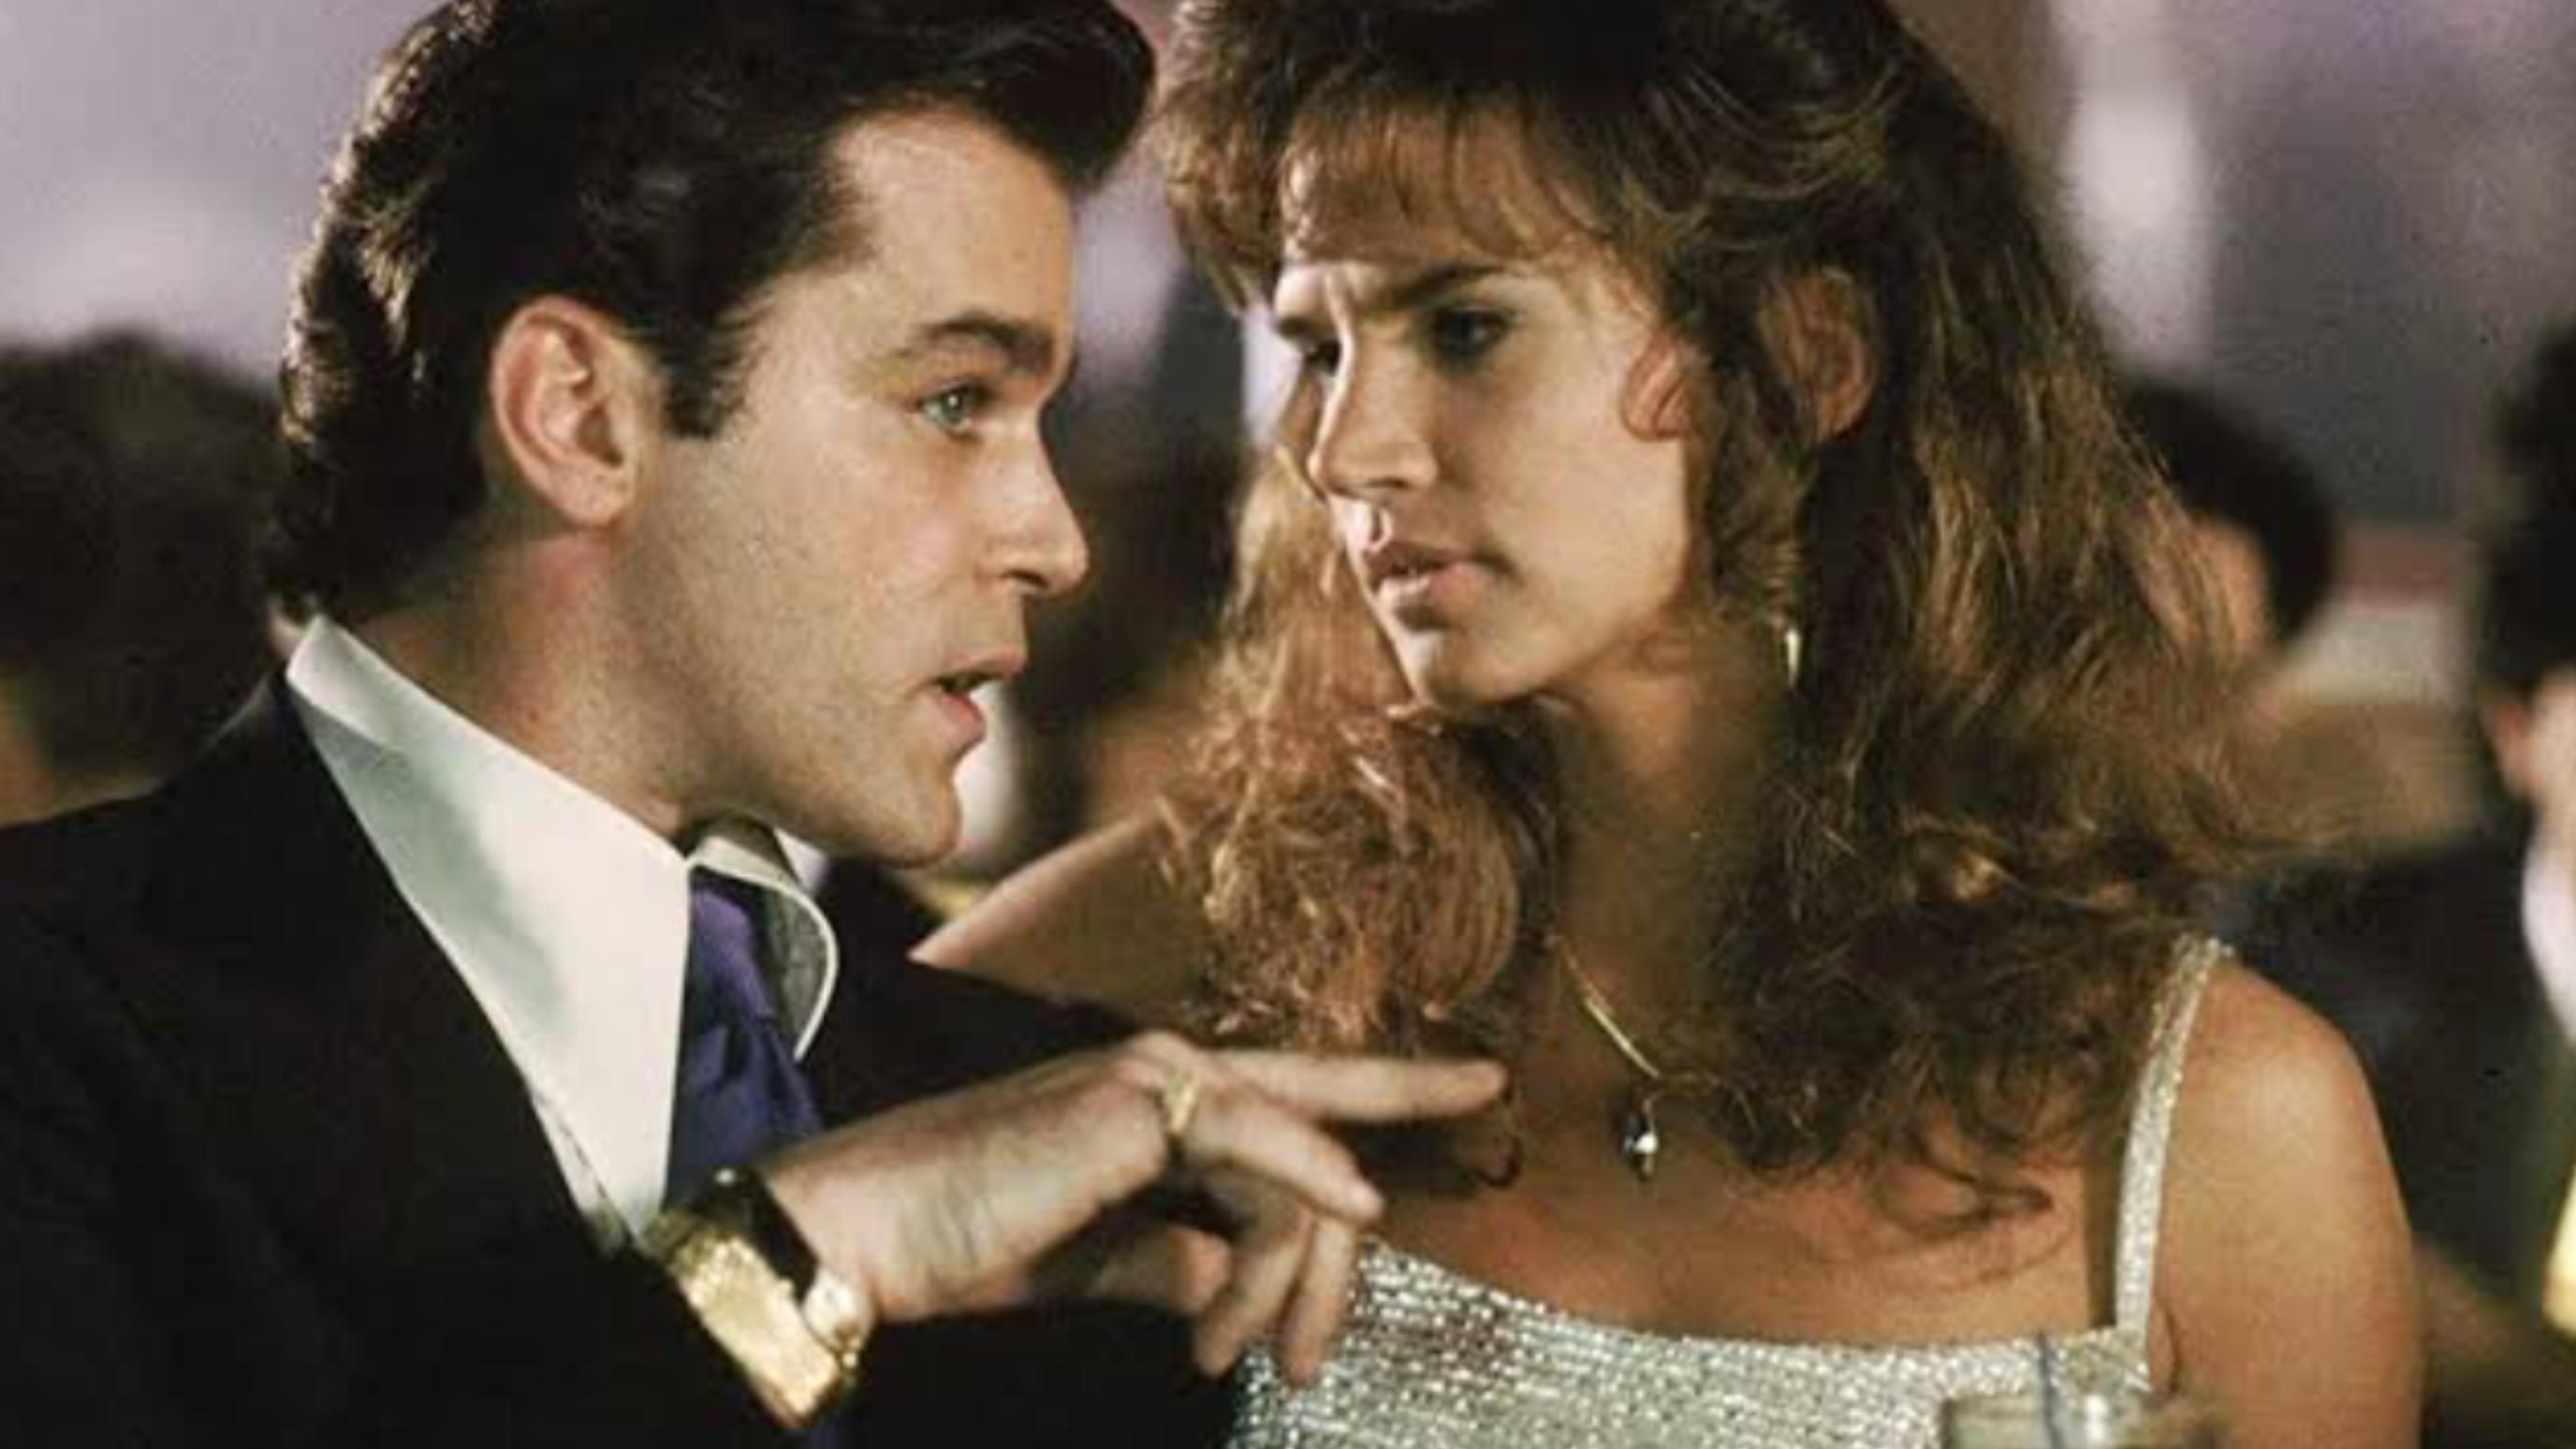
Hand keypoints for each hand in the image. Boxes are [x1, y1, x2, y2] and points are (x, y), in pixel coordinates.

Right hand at [759, 1031, 1504, 1380]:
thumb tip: (1232, 1291)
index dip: (1398, 1084)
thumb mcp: (1099, 1262)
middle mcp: (1169, 1067)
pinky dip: (1310, 1194)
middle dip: (1339, 1257)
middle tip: (1311, 1364)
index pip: (1301, 1091)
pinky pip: (1265, 1150)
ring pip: (1295, 1168)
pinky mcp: (1142, 1100)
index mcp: (1160, 1097)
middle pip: (1320, 1136)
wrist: (871, 1234)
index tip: (1486, 1082)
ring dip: (1282, 1282)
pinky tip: (1353, 1213)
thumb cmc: (967, 1240)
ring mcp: (1157, 1072)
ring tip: (1236, 1360)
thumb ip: (1176, 1262)